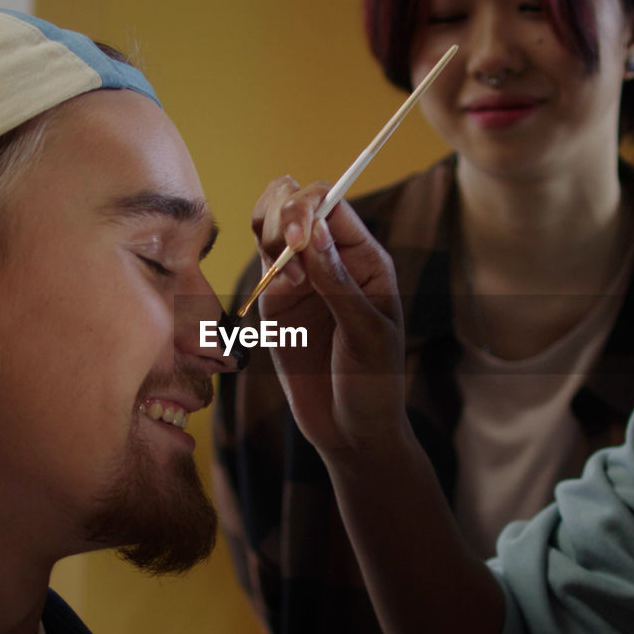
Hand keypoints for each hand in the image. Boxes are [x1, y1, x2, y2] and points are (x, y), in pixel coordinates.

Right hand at [250, 177, 407, 456]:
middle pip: (295, 201)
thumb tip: (315, 230)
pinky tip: (279, 292)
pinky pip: (259, 262)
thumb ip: (338, 282)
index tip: (299, 238)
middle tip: (284, 248)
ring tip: (287, 282)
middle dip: (282, 211)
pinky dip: (259, 264)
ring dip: (267, 236)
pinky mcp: (276, 302)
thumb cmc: (374, 383)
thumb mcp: (366, 333)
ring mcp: (301, 278)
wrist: (351, 431)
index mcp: (365, 259)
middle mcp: (331, 260)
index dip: (309, 206)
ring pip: (270, 224)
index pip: (332, 205)